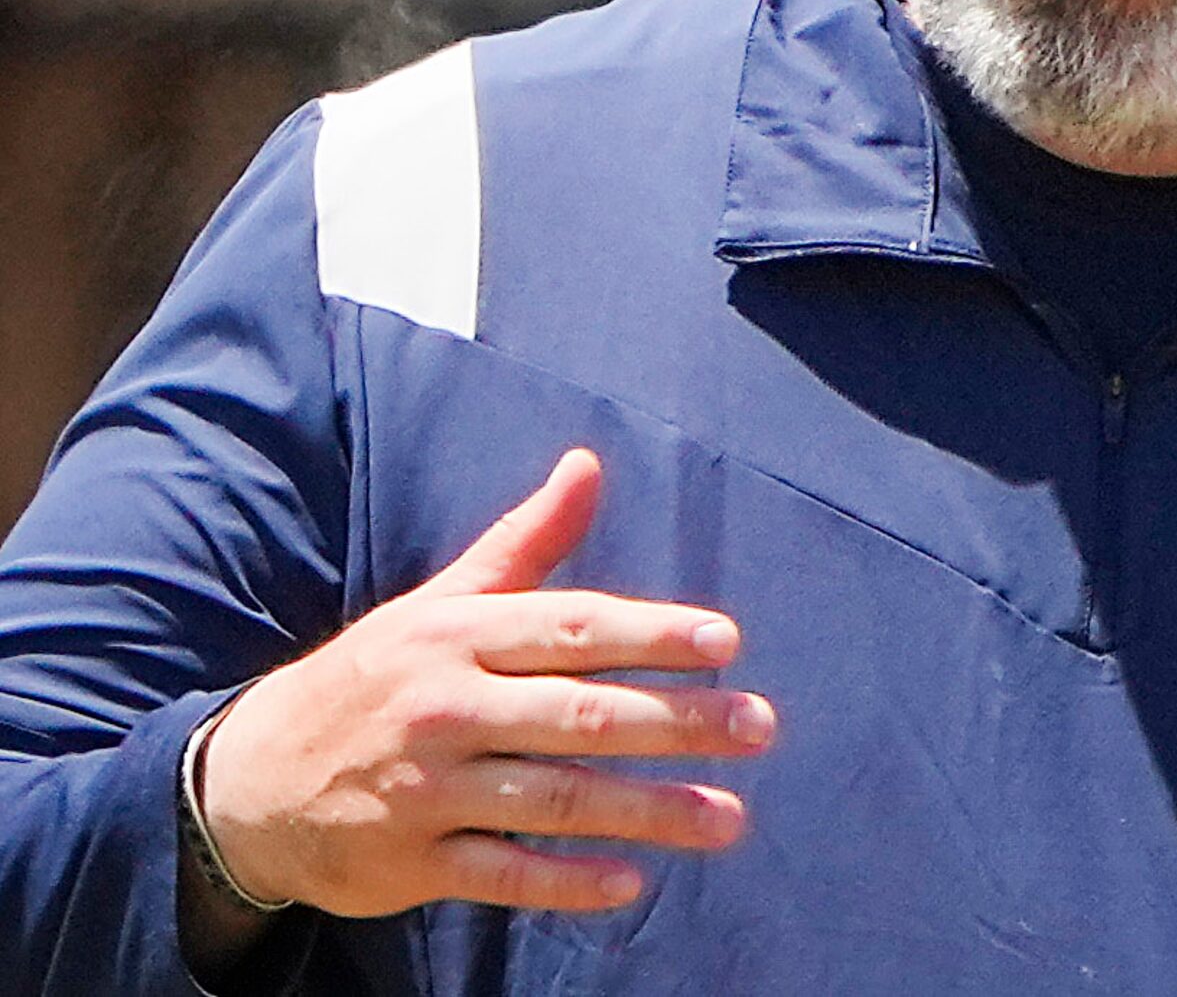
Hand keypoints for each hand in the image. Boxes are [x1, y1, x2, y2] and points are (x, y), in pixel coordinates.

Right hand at [197, 449, 773, 918]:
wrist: (246, 778)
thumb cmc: (377, 676)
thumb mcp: (442, 600)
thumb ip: (526, 542)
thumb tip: (589, 463)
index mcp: (458, 634)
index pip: (572, 628)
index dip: (651, 633)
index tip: (727, 642)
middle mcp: (444, 705)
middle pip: (578, 713)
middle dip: (676, 721)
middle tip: (759, 727)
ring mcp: (425, 787)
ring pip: (552, 798)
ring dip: (648, 810)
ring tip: (729, 817)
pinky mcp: (410, 860)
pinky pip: (502, 873)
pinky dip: (566, 882)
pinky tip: (632, 884)